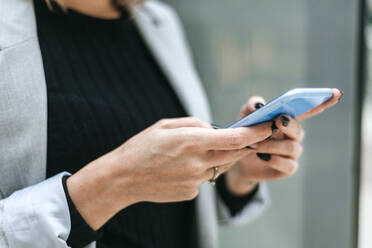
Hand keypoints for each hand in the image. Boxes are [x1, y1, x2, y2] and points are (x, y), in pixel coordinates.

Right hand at [66, 117, 272, 229]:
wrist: (122, 179)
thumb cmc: (140, 148)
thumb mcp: (165, 125)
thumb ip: (194, 124)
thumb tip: (214, 128)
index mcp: (191, 142)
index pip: (234, 138)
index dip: (255, 132)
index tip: (269, 125)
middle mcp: (197, 163)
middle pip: (234, 153)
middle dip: (246, 143)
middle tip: (253, 134)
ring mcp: (196, 181)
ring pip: (222, 165)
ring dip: (224, 155)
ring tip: (208, 147)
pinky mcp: (192, 193)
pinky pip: (206, 177)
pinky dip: (205, 168)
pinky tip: (186, 165)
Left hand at [225, 88, 341, 194]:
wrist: (238, 159)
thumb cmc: (245, 134)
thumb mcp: (244, 119)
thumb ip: (251, 108)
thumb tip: (260, 105)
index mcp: (287, 119)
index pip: (308, 109)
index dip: (323, 102)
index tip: (336, 93)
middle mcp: (294, 135)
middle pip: (298, 128)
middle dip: (288, 125)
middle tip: (276, 122)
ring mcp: (292, 152)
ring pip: (292, 148)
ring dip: (272, 145)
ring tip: (254, 144)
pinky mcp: (288, 167)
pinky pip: (289, 165)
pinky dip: (275, 160)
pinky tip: (263, 157)